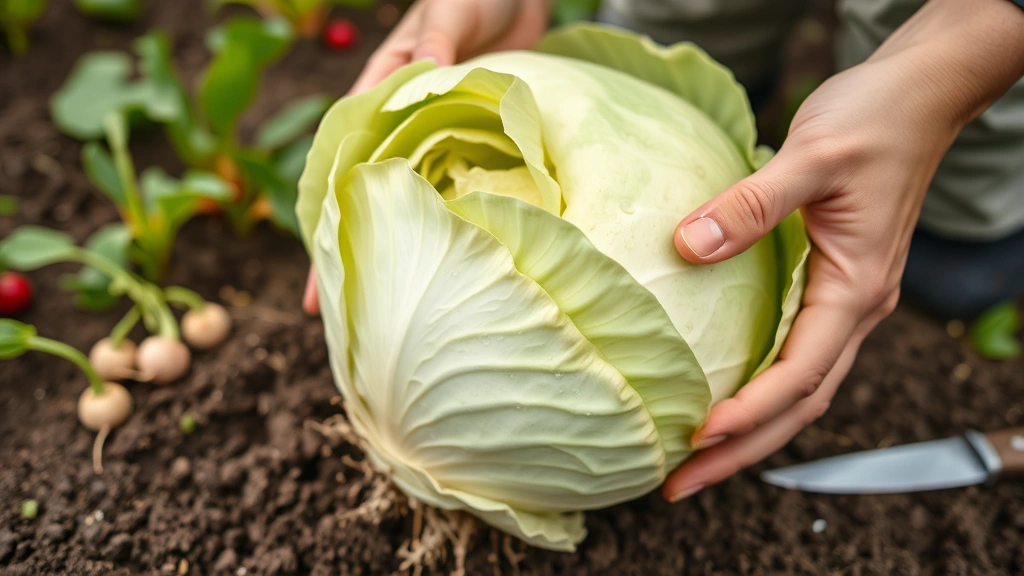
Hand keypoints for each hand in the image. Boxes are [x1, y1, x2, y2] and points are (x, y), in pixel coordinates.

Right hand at [303, 0, 550, 313]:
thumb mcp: (448, 13)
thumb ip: (433, 42)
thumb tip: (422, 70)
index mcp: (380, 99)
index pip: (343, 169)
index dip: (327, 225)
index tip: (317, 275)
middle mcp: (403, 130)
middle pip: (371, 201)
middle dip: (354, 258)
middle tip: (343, 319)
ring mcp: (440, 143)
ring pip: (414, 206)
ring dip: (403, 251)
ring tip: (391, 308)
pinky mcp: (478, 145)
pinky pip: (461, 191)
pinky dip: (457, 224)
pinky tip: (459, 266)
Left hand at [663, 0, 1023, 501]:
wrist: (917, 96)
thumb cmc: (875, 119)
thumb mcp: (811, 155)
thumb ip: (749, 204)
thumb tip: (686, 247)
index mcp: (858, 289)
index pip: (801, 373)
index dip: (749, 412)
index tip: (696, 438)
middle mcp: (856, 308)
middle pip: (799, 404)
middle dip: (742, 451)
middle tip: (678, 485)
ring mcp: (845, 302)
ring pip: (799, 388)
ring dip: (749, 431)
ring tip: (691, 462)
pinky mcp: (830, 286)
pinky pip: (795, 356)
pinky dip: (758, 390)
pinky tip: (719, 397)